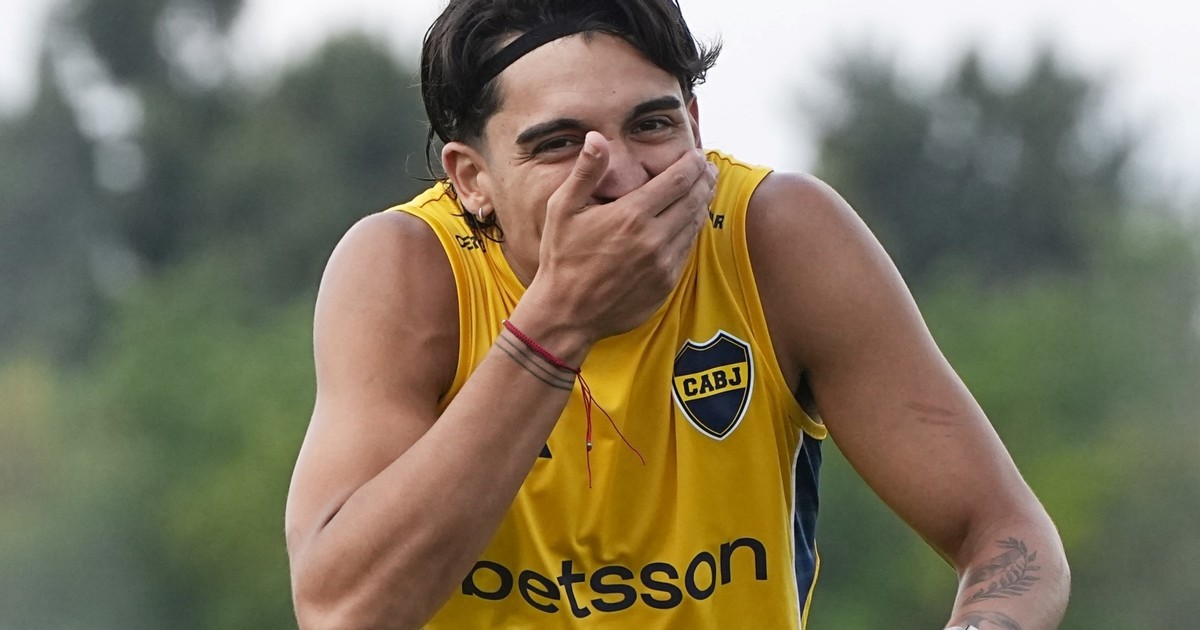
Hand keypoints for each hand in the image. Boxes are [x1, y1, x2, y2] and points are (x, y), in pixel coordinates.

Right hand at [522, 131, 715, 345]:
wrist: (567, 314)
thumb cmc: (561, 259)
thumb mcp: (562, 209)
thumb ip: (585, 172)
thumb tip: (596, 137)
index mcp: (631, 215)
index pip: (678, 179)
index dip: (692, 162)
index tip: (697, 153)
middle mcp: (653, 238)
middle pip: (694, 199)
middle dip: (704, 179)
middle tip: (707, 167)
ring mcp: (663, 263)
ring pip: (694, 224)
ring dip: (702, 203)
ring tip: (704, 188)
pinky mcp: (666, 283)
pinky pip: (687, 250)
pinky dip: (692, 231)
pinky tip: (688, 221)